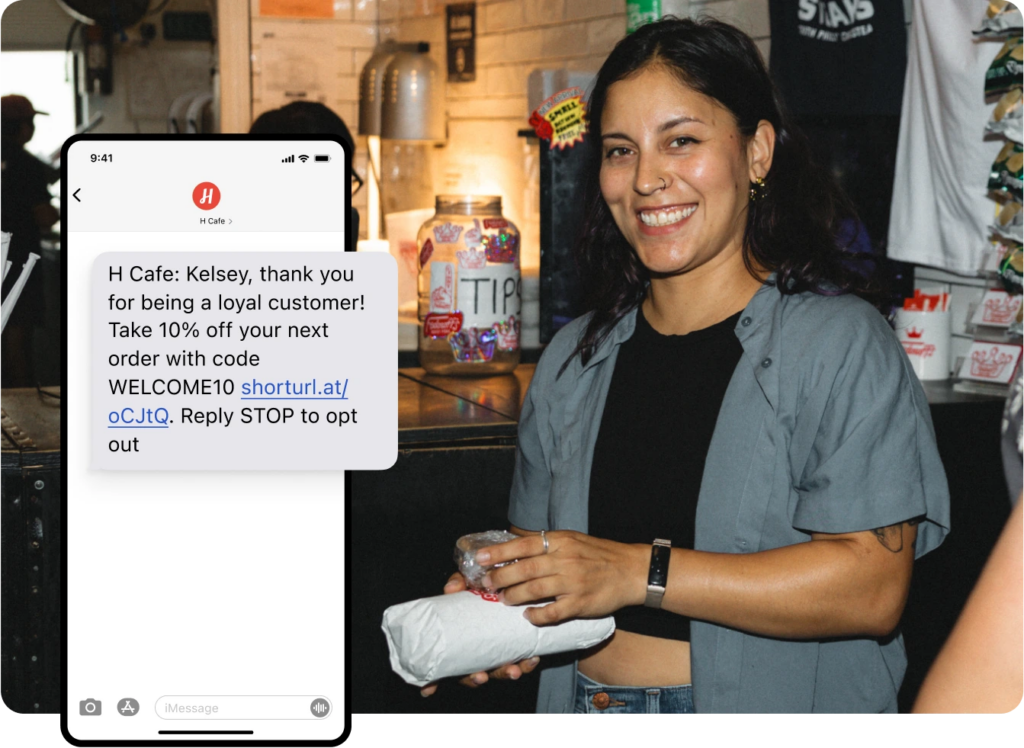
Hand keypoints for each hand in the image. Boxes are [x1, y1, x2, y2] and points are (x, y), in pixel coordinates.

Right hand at [418, 572, 541, 696]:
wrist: (509, 583)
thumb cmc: (480, 587)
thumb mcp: (468, 582)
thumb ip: (459, 582)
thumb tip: (451, 588)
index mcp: (459, 642)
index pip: (442, 666)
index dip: (433, 681)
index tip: (429, 690)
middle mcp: (475, 652)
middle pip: (471, 674)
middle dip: (475, 679)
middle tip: (481, 677)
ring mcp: (496, 653)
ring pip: (497, 672)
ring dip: (504, 674)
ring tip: (513, 671)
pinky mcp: (517, 649)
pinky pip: (521, 663)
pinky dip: (526, 665)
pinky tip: (532, 659)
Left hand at [477, 531, 648, 625]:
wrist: (632, 571)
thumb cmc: (599, 555)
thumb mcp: (572, 540)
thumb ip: (546, 543)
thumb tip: (514, 543)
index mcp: (561, 541)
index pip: (523, 544)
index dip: (499, 552)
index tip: (480, 559)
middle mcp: (566, 559)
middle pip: (524, 569)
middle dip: (500, 577)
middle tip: (487, 584)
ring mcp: (573, 582)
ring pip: (534, 590)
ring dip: (514, 596)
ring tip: (504, 599)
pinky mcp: (581, 603)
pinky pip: (553, 612)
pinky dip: (537, 615)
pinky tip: (528, 616)